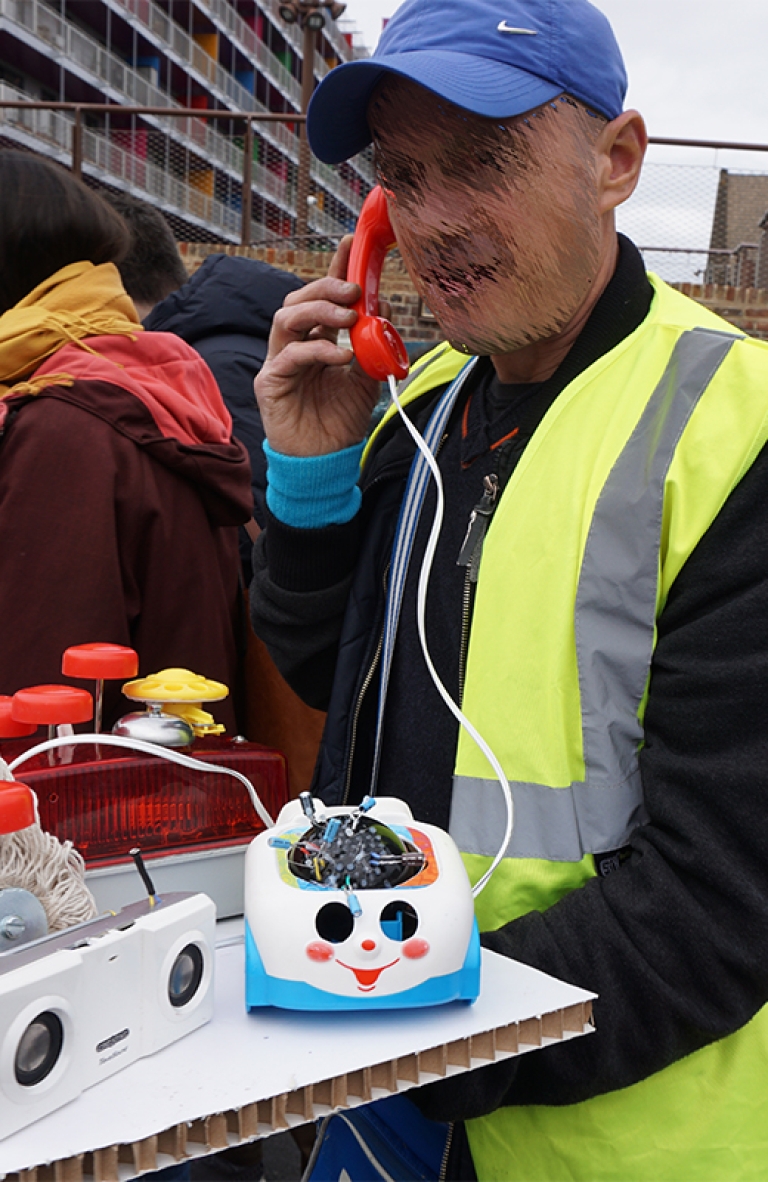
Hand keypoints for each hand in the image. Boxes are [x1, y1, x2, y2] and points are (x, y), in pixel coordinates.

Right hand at [253, 237, 381, 456]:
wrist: (326, 463)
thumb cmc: (340, 423)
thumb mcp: (366, 379)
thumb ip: (373, 346)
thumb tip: (384, 308)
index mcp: (316, 341)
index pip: (322, 298)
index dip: (334, 269)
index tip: (351, 245)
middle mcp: (294, 347)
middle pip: (298, 299)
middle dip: (326, 287)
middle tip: (354, 291)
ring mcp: (279, 363)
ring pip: (286, 317)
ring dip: (318, 310)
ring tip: (349, 318)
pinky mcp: (270, 383)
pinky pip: (289, 355)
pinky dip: (317, 350)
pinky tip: (341, 356)